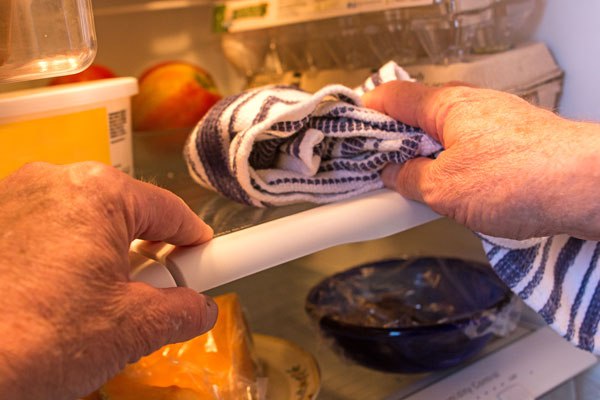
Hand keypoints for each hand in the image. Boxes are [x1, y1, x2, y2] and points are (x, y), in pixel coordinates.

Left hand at [0, 162, 216, 399]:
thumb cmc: (36, 340)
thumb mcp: (131, 329)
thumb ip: (181, 311)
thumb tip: (199, 309)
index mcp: (98, 193)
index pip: (171, 210)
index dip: (197, 241)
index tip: (209, 259)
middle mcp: (55, 181)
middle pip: (127, 213)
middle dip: (146, 253)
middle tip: (152, 294)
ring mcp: (15, 197)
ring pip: (86, 222)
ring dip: (105, 256)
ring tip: (99, 304)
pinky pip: (50, 230)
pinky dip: (67, 257)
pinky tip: (60, 299)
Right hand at [363, 81, 599, 239]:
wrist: (588, 187)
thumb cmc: (520, 179)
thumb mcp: (444, 189)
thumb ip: (409, 179)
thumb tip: (393, 175)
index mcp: (446, 105)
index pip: (392, 96)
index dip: (365, 112)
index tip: (349, 134)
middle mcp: (470, 105)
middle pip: (417, 115)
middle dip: (395, 142)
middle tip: (380, 170)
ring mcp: (494, 121)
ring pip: (444, 134)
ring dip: (425, 157)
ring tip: (415, 186)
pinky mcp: (513, 141)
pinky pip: (469, 146)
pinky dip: (452, 164)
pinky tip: (453, 190)